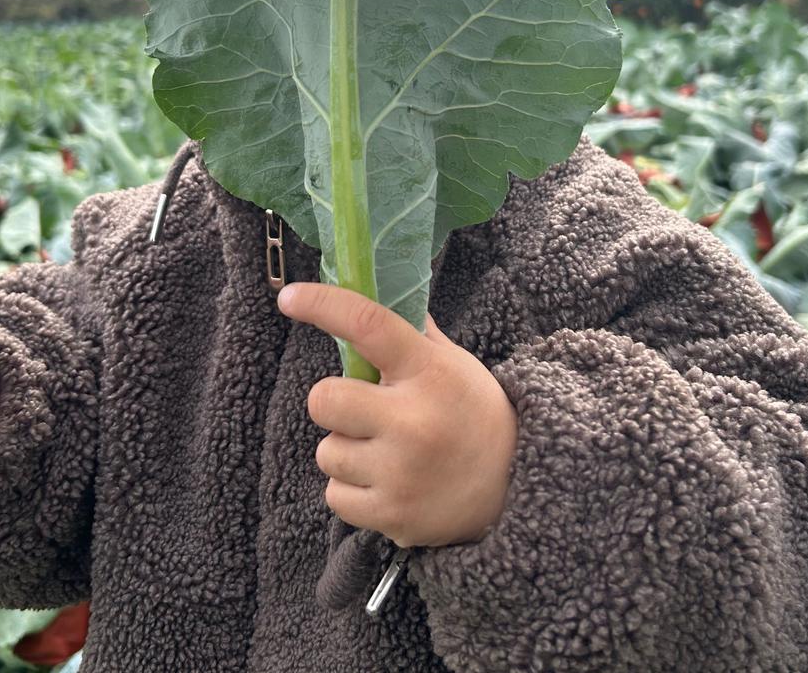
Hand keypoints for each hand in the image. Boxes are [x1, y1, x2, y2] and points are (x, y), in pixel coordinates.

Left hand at [278, 282, 518, 548]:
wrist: (517, 486)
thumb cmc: (472, 412)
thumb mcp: (453, 362)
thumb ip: (410, 332)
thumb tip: (370, 290)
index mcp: (428, 371)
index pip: (368, 325)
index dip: (323, 306)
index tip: (289, 297)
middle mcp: (413, 421)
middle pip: (323, 399)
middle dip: (335, 402)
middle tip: (364, 409)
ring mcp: (401, 473)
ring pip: (326, 451)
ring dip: (346, 449)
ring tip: (385, 451)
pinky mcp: (392, 515)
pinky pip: (334, 494)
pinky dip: (351, 489)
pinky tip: (386, 481)